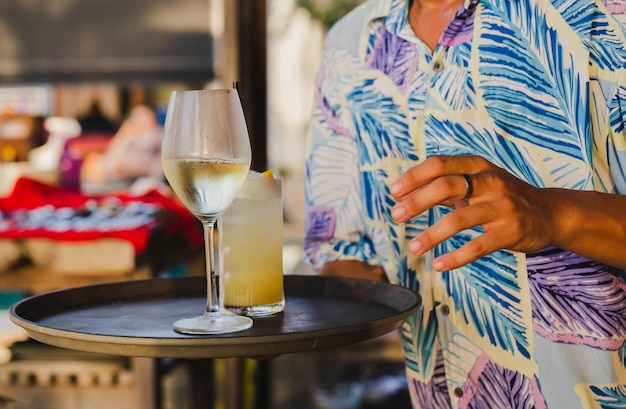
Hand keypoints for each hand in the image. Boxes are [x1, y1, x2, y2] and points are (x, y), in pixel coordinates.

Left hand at [389, 155, 560, 270]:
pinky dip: (456, 257)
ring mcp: (502, 207)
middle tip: (397, 216)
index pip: (440, 164)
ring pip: (459, 220)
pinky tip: (439, 264)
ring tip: (413, 248)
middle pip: (446, 186)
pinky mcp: (511, 232)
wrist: (551, 213)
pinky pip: (478, 246)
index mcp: (478, 166)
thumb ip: (445, 185)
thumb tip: (403, 193)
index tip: (394, 191)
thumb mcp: (478, 181)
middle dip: (418, 201)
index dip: (414, 176)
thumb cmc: (503, 196)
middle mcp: (491, 182)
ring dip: (432, 235)